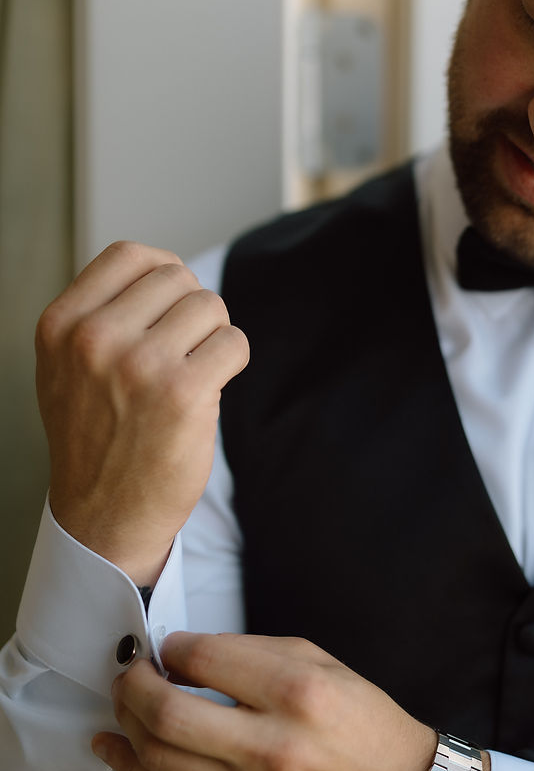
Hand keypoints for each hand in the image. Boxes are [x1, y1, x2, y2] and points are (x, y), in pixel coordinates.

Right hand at [35, 241, 248, 584]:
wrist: (104, 516)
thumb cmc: (94, 436)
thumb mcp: (66, 366)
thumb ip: (100, 313)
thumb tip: (165, 267)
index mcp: (61, 325)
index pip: (129, 255)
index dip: (163, 271)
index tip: (170, 303)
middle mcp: (94, 340)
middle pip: (177, 278)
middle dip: (192, 309)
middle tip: (184, 350)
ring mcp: (139, 365)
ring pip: (210, 306)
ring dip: (214, 335)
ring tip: (194, 370)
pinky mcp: (182, 393)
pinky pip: (234, 343)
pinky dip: (232, 361)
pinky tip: (209, 387)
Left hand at [93, 633, 437, 770]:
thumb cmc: (358, 717)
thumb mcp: (319, 661)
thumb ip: (251, 652)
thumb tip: (185, 652)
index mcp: (297, 692)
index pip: (206, 660)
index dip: (175, 647)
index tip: (172, 646)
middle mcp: (270, 745)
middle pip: (167, 714)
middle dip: (133, 684)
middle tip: (131, 670)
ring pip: (157, 757)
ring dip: (126, 722)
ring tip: (123, 700)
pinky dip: (131, 767)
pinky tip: (113, 745)